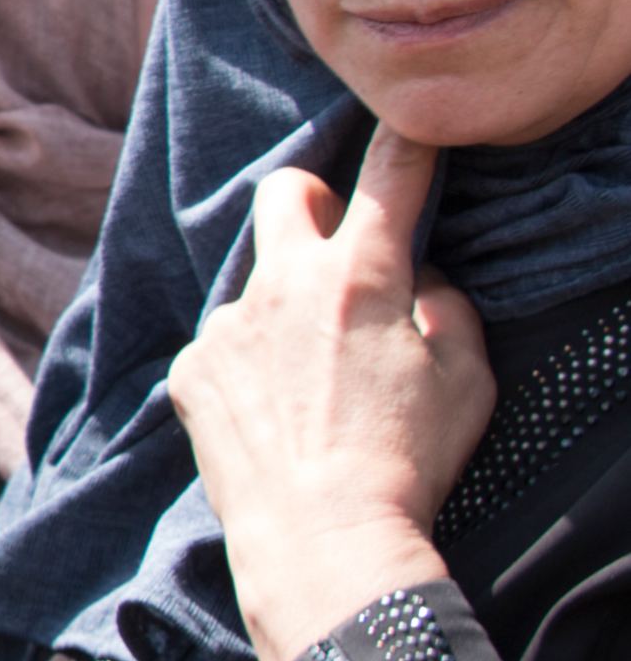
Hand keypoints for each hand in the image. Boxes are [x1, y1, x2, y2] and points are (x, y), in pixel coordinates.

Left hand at [168, 129, 485, 660]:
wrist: (321, 535)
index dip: (406, 142)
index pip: (390, 177)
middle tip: (338, 246)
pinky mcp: (191, 368)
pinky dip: (248, 364)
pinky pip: (224, 344)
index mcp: (361, 276)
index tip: (409, 125)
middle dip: (312, 200)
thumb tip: (416, 275)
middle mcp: (283, 283)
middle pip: (286, 190)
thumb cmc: (410, 457)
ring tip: (310, 380)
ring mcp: (227, 323)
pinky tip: (272, 414)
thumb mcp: (468, 374)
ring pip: (256, 283)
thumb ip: (446, 303)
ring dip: (283, 307)